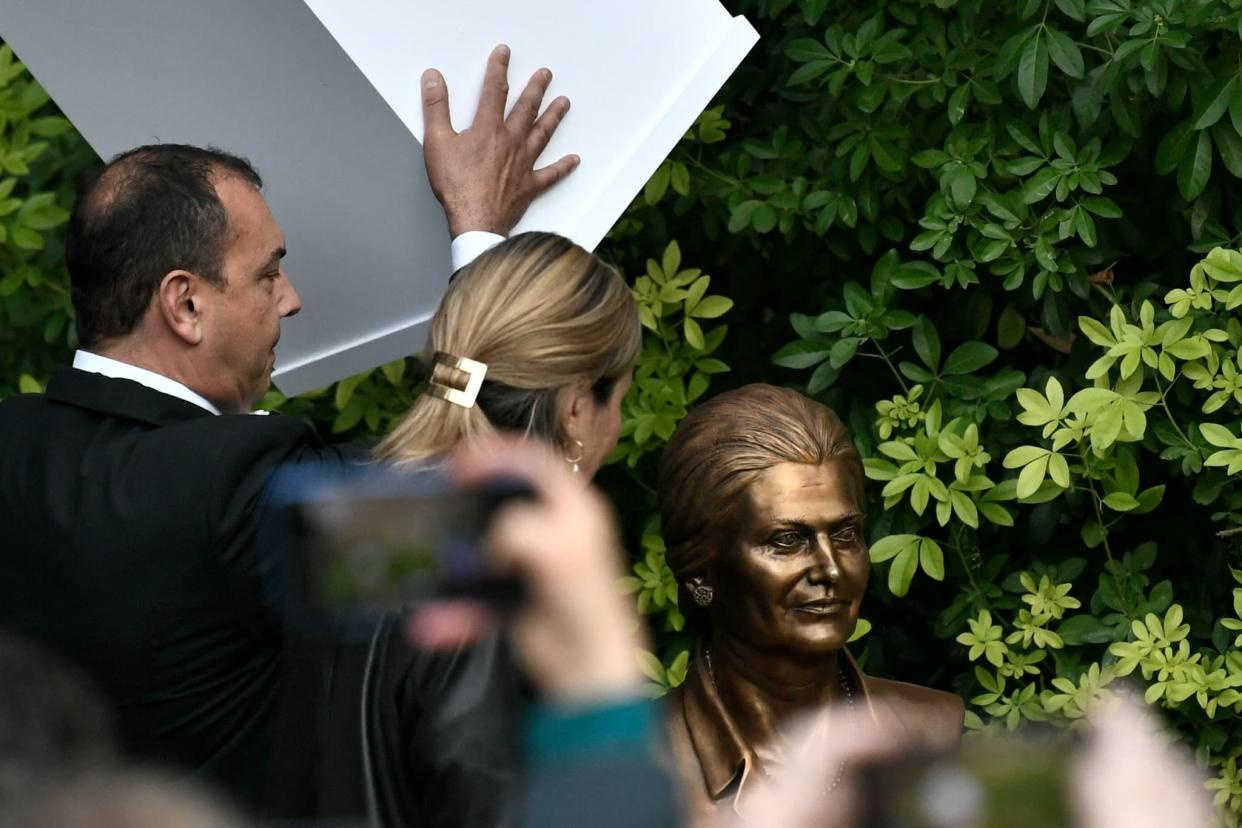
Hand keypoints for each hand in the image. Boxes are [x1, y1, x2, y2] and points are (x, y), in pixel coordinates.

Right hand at [407, 436, 644, 703]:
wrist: (589, 670)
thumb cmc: (586, 603)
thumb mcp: (560, 553)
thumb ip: (522, 531)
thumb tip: (493, 540)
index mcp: (576, 512)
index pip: (537, 465)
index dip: (500, 455)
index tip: (461, 462)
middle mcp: (557, 535)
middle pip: (508, 503)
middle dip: (473, 498)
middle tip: (443, 493)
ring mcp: (534, 571)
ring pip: (486, 552)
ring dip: (457, 555)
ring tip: (433, 550)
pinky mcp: (518, 606)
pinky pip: (476, 604)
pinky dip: (453, 614)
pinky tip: (429, 625)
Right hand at [421, 45, 579, 236]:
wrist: (475, 220)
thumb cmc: (457, 186)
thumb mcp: (436, 142)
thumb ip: (436, 107)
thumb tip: (433, 79)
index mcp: (488, 129)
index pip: (494, 91)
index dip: (498, 69)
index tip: (504, 54)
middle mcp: (510, 142)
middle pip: (526, 108)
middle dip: (536, 88)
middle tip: (545, 75)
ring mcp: (523, 164)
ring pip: (542, 134)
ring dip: (553, 116)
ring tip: (564, 103)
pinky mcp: (529, 186)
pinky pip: (550, 174)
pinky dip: (563, 167)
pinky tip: (574, 160)